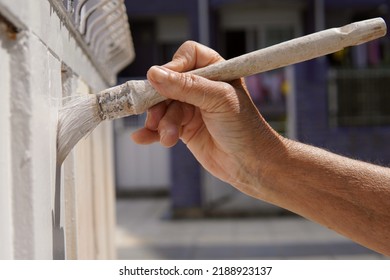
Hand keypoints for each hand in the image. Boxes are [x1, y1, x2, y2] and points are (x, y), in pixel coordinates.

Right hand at [132, 41, 282, 195]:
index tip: (163, 83)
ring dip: (161, 123)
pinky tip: (143, 138)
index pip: (187, 56)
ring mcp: (192, 107)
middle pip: (168, 83)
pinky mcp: (184, 128)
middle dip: (161, 102)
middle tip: (155, 117)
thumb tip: (155, 74)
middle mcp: (202, 86)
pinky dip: (152, 132)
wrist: (250, 164)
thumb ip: (187, 87)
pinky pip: (162, 125)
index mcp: (216, 71)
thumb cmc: (245, 129)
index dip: (173, 67)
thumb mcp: (218, 101)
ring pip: (163, 107)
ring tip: (168, 138)